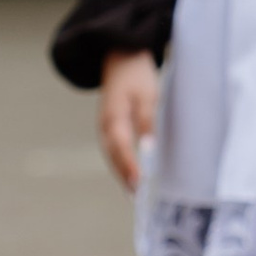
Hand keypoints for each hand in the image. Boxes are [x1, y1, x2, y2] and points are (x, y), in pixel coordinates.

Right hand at [97, 48, 159, 186]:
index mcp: (113, 116)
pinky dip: (122, 164)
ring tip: (135, 194)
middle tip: (137, 197)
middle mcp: (105, 125)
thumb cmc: (137, 76)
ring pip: (112, 155)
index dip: (130, 165)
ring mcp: (105, 127)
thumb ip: (147, 121)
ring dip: (122, 174)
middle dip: (124, 176)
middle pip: (114, 156)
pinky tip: (132, 176)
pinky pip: (114, 150)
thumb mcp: (147, 95)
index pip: (121, 147)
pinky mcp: (111, 128)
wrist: (121, 58)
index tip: (139, 182)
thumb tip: (150, 148)